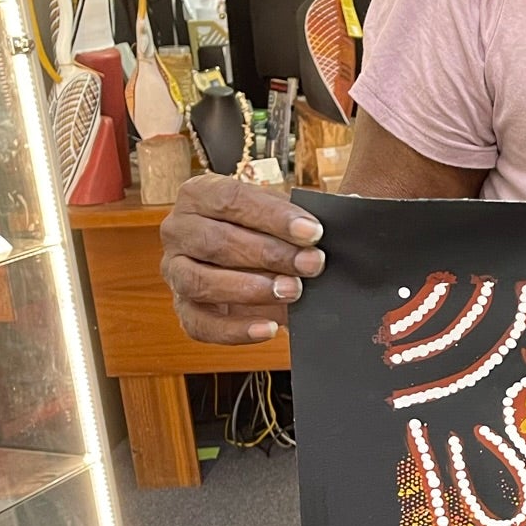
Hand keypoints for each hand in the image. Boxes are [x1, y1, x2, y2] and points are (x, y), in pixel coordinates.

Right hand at [160, 173, 324, 343]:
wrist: (261, 261)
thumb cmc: (269, 232)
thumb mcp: (284, 217)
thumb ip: (306, 216)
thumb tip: (350, 208)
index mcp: (199, 194)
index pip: (231, 199)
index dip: (274, 216)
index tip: (313, 231)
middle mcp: (179, 230)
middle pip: (217, 241)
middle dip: (270, 254)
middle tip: (312, 264)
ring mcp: (174, 270)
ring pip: (200, 281)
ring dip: (250, 288)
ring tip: (292, 291)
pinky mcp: (184, 307)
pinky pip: (200, 324)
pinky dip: (235, 331)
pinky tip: (269, 329)